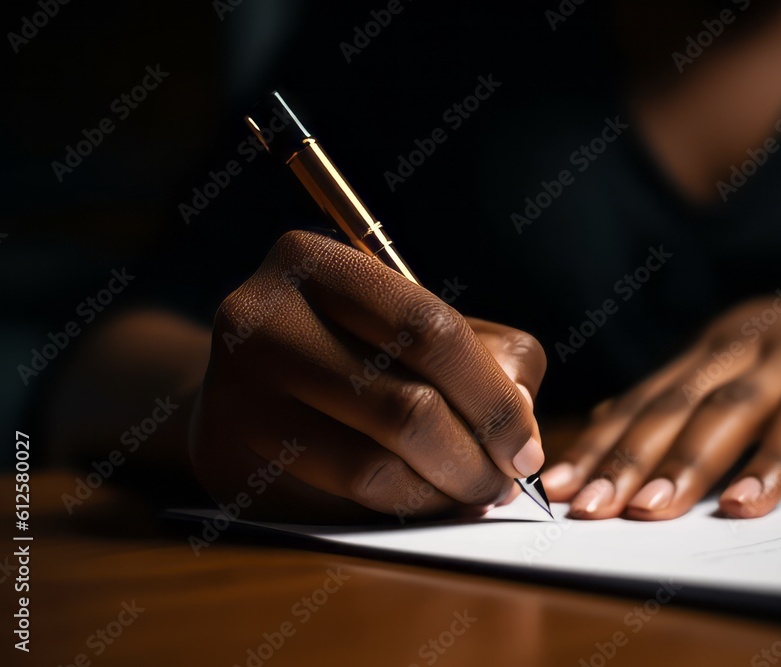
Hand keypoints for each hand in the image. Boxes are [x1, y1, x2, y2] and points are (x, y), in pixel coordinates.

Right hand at [190, 231, 545, 521]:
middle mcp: (259, 318)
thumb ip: (489, 355)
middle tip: (504, 482)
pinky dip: (400, 511)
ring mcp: (233, 393)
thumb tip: (520, 425)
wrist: (242, 383)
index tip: (525, 448)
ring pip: (374, 468)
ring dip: (443, 494)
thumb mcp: (416, 320)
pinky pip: (339, 505)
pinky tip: (422, 500)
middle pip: (407, 407)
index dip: (494, 400)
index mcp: (313, 261)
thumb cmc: (352, 346)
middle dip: (476, 459)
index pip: (430, 330)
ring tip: (470, 492)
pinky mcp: (225, 461)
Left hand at [541, 280, 780, 519]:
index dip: (606, 447)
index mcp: (722, 349)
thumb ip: (676, 391)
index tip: (563, 493)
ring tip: (726, 511)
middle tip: (611, 510)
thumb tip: (603, 423)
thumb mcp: (737, 358)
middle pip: (706, 406)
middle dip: (655, 458)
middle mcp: (768, 353)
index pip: (652, 401)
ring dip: (757, 461)